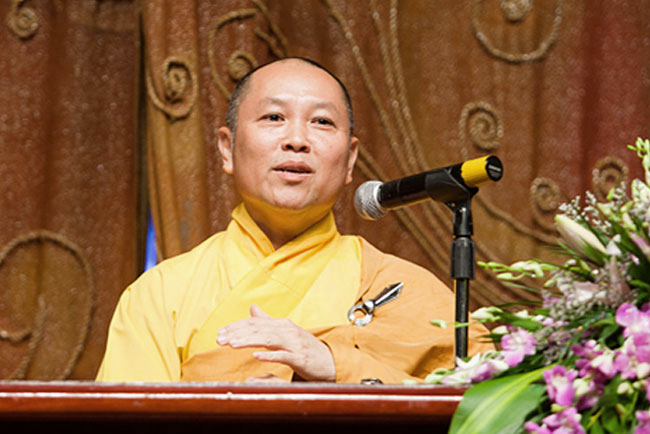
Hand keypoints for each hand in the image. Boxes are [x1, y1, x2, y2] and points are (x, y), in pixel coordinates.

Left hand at [217, 305, 335, 380]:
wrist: (330, 361)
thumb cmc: (305, 348)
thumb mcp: (285, 332)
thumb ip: (267, 321)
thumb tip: (252, 308)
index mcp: (281, 324)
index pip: (254, 323)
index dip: (236, 327)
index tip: (219, 333)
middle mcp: (287, 331)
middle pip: (258, 329)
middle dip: (237, 333)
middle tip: (219, 339)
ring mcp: (294, 344)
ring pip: (268, 339)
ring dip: (248, 341)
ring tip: (232, 344)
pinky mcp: (300, 358)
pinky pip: (283, 355)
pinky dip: (270, 355)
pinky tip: (256, 355)